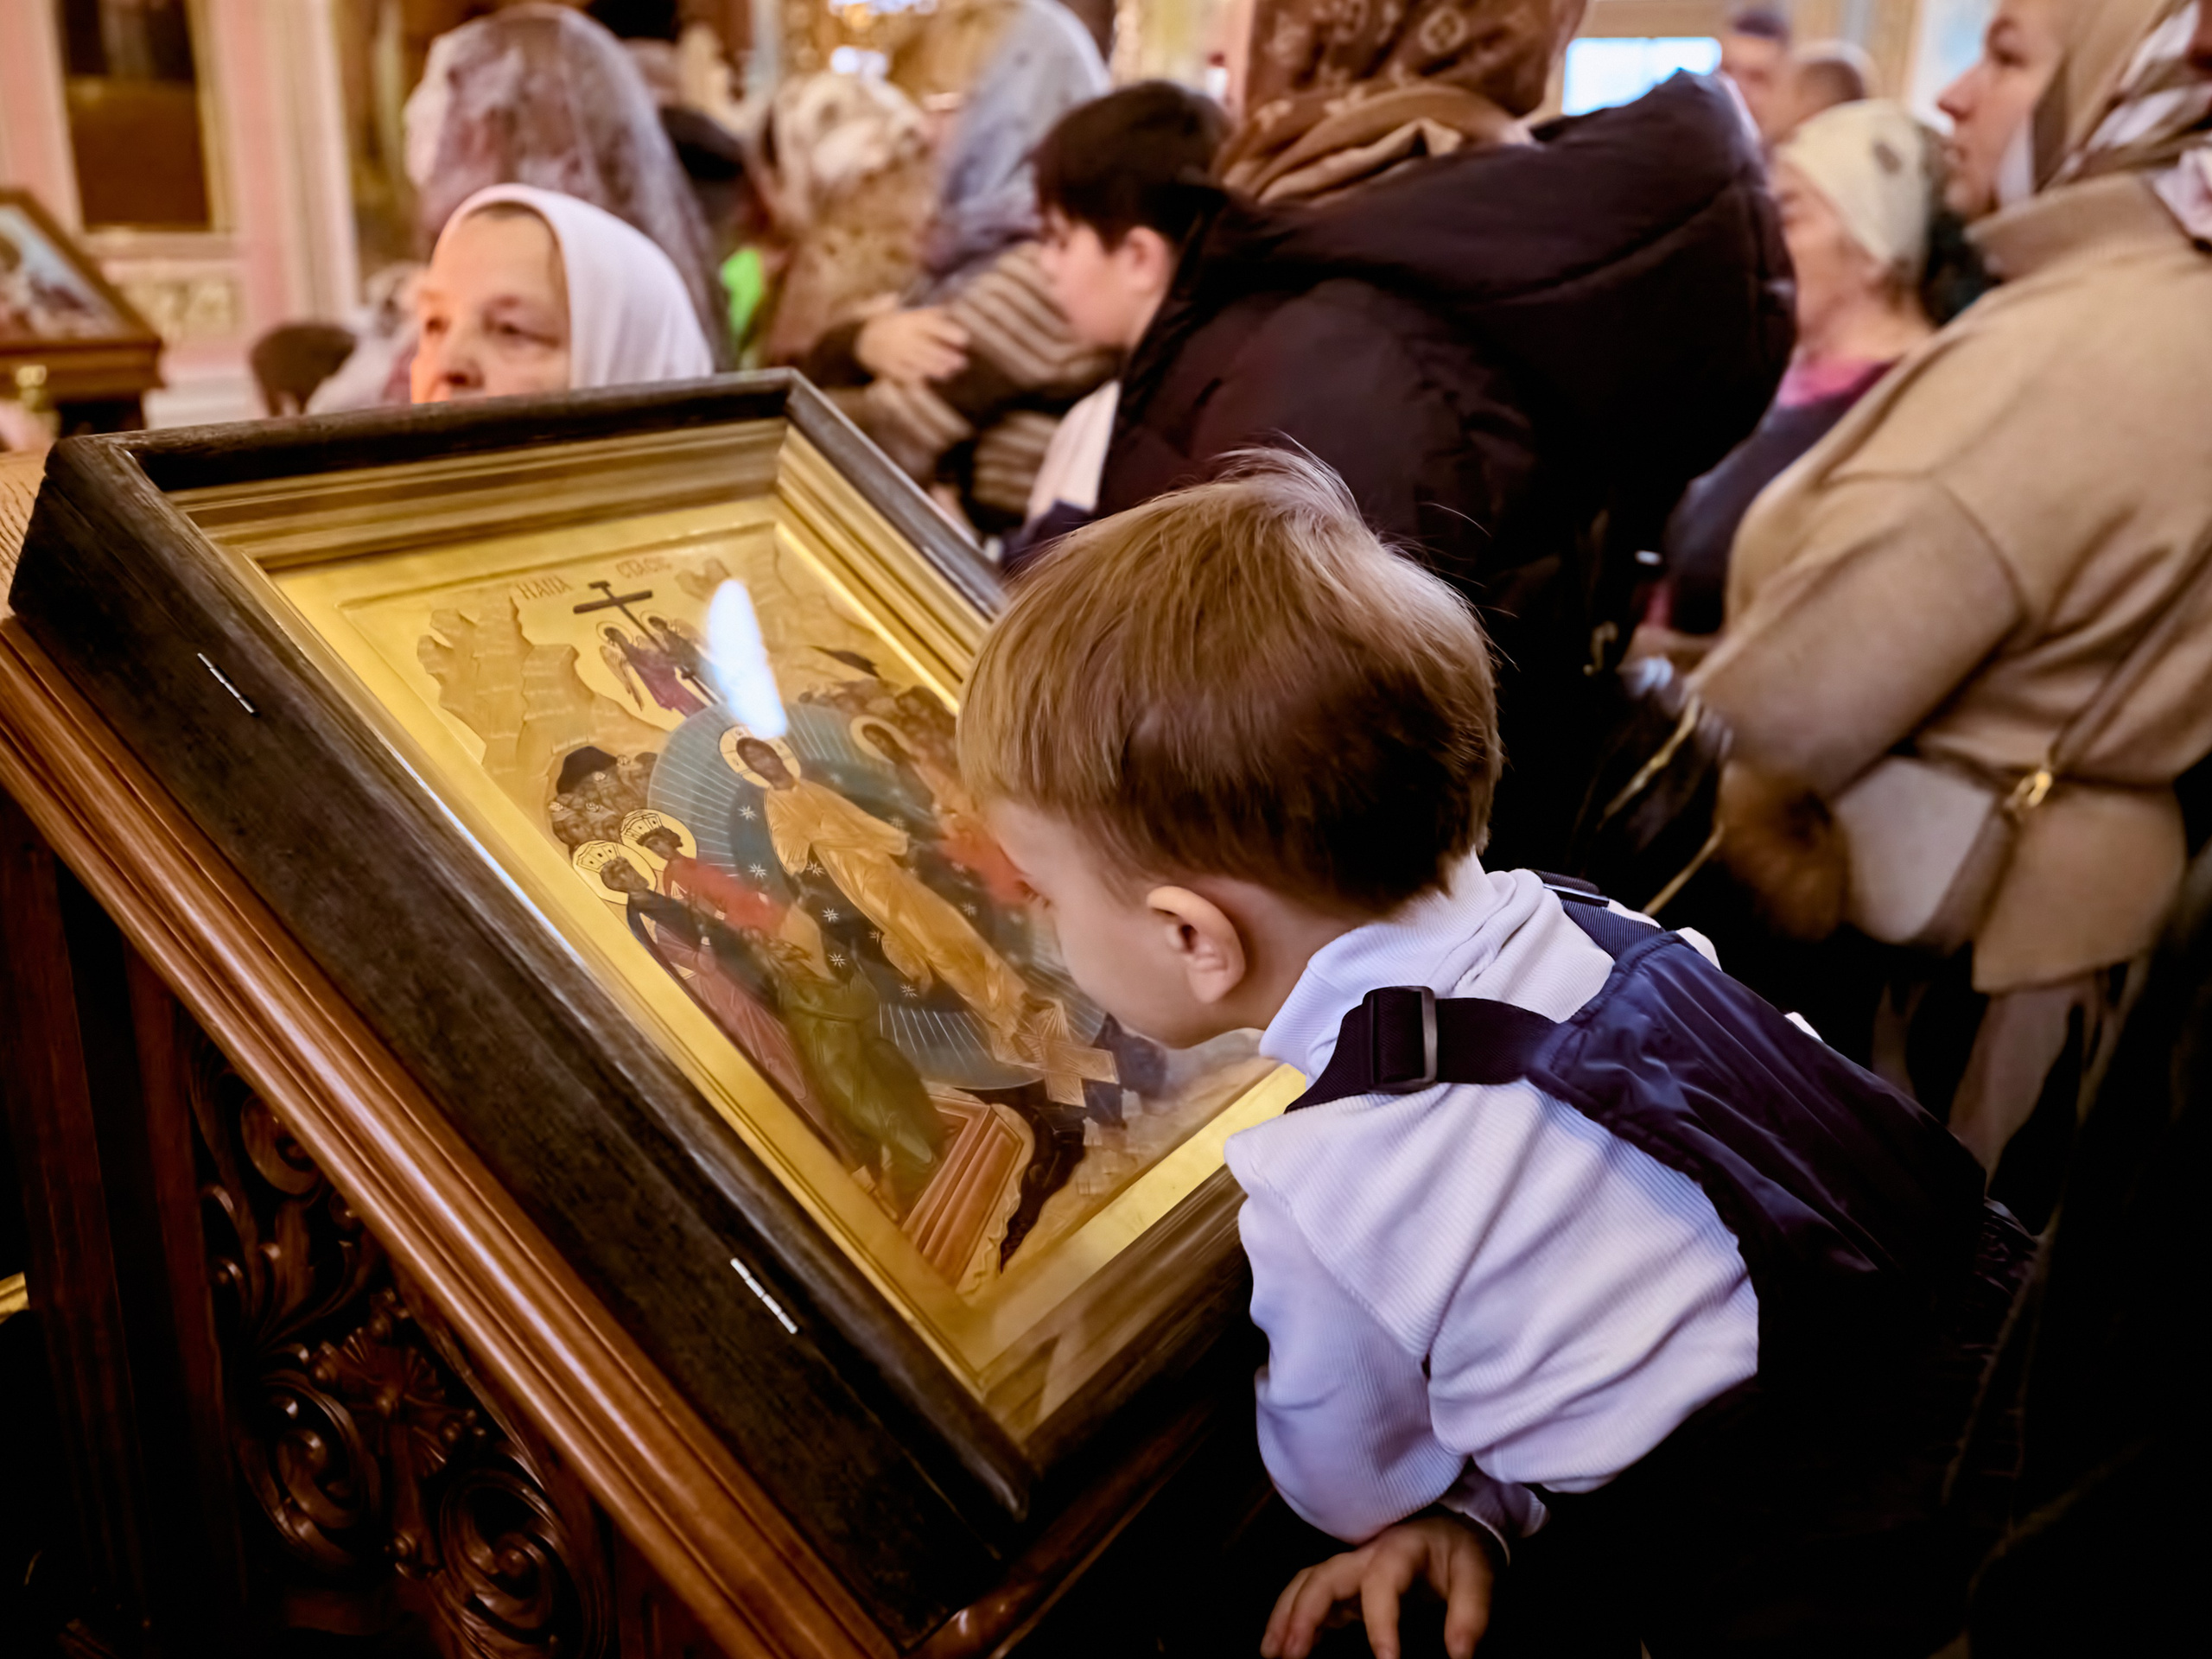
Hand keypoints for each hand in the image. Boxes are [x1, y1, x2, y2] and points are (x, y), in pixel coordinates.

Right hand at [856, 307, 969, 384]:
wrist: (854, 337)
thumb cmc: (885, 322)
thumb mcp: (901, 308)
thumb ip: (921, 310)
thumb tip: (945, 309)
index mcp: (906, 318)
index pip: (930, 324)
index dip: (948, 331)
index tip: (964, 339)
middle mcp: (901, 335)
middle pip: (927, 347)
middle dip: (945, 356)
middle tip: (962, 362)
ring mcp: (893, 352)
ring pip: (917, 362)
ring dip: (935, 368)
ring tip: (949, 372)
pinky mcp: (886, 366)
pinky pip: (902, 374)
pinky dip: (915, 378)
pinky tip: (926, 381)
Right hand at [1262, 1514, 1497, 1658]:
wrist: (1451, 1530)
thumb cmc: (1460, 1554)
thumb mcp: (1478, 1577)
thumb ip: (1470, 1614)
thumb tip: (1460, 1656)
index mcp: (1400, 1550)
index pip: (1382, 1584)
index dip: (1381, 1624)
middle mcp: (1365, 1555)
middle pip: (1324, 1578)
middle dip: (1304, 1615)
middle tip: (1291, 1656)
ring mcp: (1351, 1568)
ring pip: (1307, 1585)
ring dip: (1286, 1616)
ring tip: (1270, 1652)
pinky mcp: (1347, 1584)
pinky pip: (1311, 1596)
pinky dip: (1291, 1619)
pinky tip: (1281, 1647)